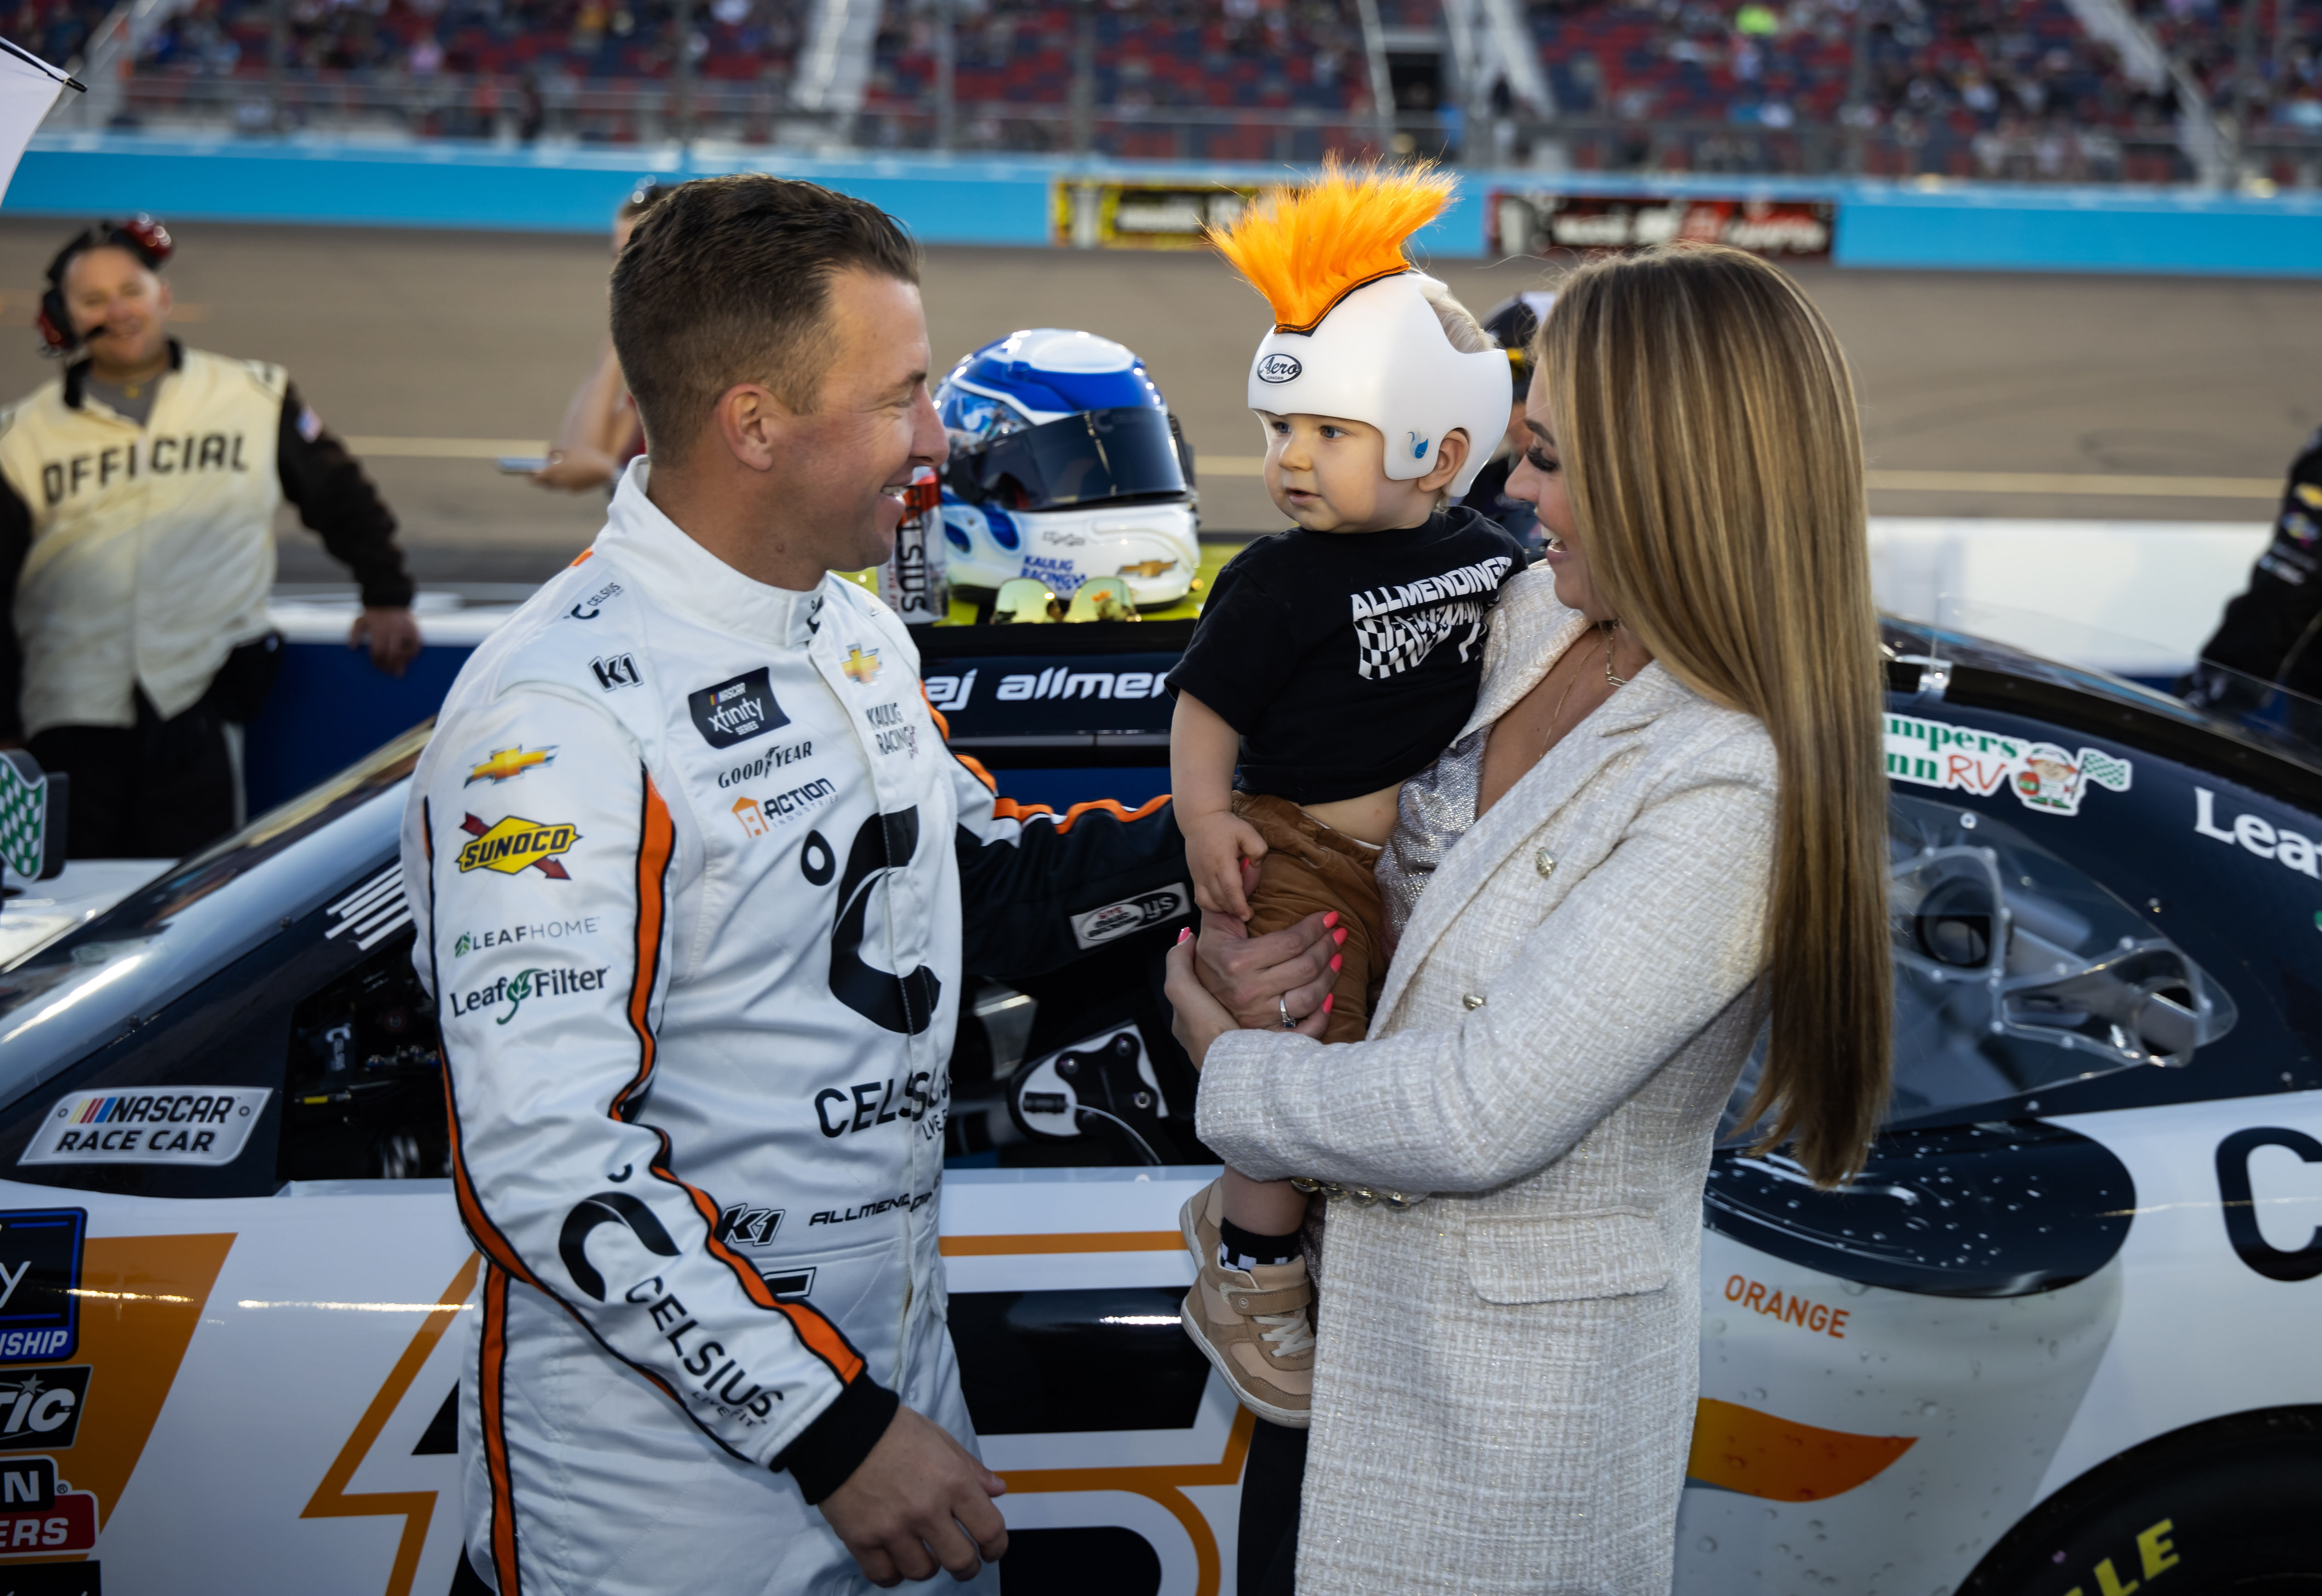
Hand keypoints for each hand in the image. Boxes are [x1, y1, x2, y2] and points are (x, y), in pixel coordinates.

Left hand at [349, 608, 421, 677]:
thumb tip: (352, 648)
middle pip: (392, 655)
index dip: (377, 662)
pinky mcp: (414, 629)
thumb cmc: (374, 613)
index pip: (378, 652)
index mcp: (379, 629)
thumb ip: (354, 634)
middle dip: (389, 666)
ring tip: (398, 669)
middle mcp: (393, 630)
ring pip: (405, 652)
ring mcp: (405, 630)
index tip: (377, 666)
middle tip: (388, 672)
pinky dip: (413, 654)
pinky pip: (416, 646)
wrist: (390, 599)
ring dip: (401, 663)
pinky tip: (408, 659)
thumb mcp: (360, 620)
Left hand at [531, 448, 619, 491]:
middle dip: (543, 480)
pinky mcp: (575, 491)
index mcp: (554, 471)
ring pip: (556, 486)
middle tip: (542, 474)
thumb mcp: (566, 448)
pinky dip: (565, 482)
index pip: (536, 478)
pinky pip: (566, 487)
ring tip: (559, 471)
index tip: (529, 475)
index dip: (531, 477)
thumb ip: (552, 451)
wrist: (602, 469)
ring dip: (554, 480)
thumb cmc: (584, 455)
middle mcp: (559, 482)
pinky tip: (572, 474)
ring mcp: (567, 487)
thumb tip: (547, 456)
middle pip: (545, 484)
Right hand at [818, 1405, 1007, 1586]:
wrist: (840, 1428)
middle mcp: (927, 1510)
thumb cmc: (893, 1430)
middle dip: (967, 1568)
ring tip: (922, 1554)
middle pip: (960, 1561)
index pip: (989, 1530)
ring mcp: (893, 1528)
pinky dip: (893, 1574)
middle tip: (963, 1564)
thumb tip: (998, 1491)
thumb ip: (971, 1468)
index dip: (996, 1547)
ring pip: (922, 1572)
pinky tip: (894, 1561)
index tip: (991, 1551)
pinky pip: (885, 1576)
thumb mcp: (940, 1438)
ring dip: (927, 1567)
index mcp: (952, 1482)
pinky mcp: (862, 1540)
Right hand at [1184, 808, 1267, 919]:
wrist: (1200, 820)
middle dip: (1234, 910)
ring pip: (1209, 902)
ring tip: (1235, 908)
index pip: (1230, 888)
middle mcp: (1208, 871)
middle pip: (1220, 899)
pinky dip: (1211, 905)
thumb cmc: (1226, 826)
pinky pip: (1200, 898)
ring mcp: (1198, 875)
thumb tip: (1256, 866)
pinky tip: (1222, 904)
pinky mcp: (1194, 877)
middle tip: (1246, 913)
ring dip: (1223, 909)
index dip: (1239, 905)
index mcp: (1222, 861)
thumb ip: (1257, 850)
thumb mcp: (1247, 832)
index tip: (1247, 916)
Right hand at [1196, 860, 1342, 1030]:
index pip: (1290, 942)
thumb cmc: (1210, 962)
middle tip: (1339, 935)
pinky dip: (1321, 1016)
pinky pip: (1304, 1030)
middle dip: (1328, 948)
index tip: (1330, 918)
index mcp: (1237, 962)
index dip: (1315, 928)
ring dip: (1330, 976)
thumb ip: (1230, 898)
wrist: (1195, 1006)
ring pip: (1310, 997)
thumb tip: (1248, 863)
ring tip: (1337, 959)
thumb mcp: (1214, 928)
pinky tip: (1329, 998)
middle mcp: (1249, 991)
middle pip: (1305, 967)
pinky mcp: (1267, 1035)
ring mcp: (1259, 1017)